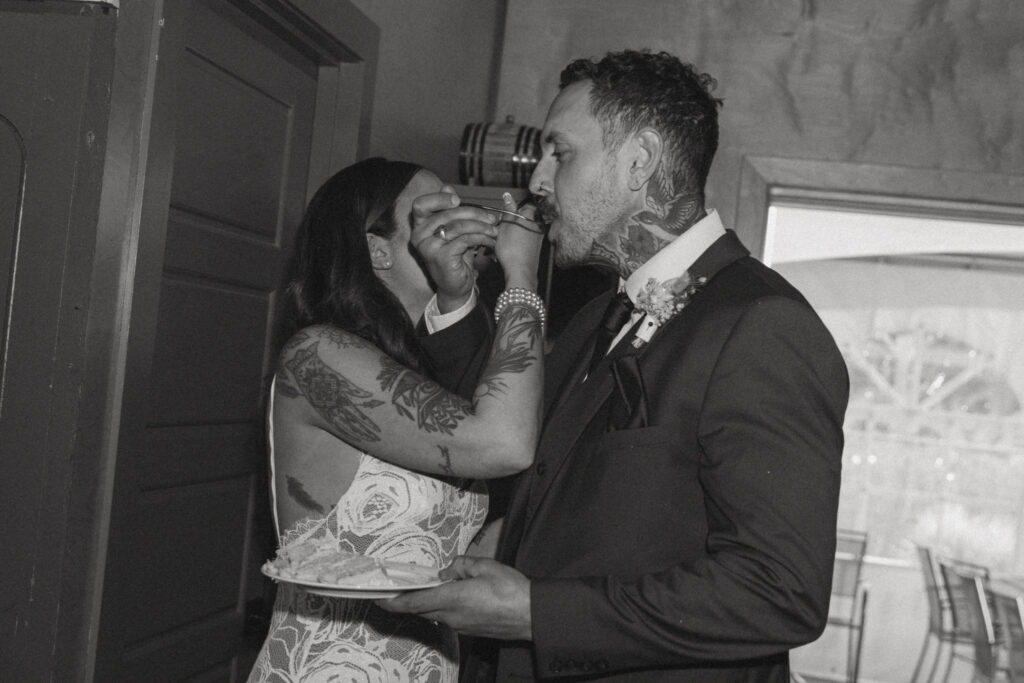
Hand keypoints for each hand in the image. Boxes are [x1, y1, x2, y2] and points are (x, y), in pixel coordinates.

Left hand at [376, 556, 531, 640]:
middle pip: (421, 609)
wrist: (531, 616)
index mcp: (453, 598)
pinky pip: (448, 617)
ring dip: (426, 602)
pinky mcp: (469, 630)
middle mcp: (452, 616)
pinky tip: (450, 596)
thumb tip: (448, 571)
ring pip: (434, 613)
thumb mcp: (486, 566)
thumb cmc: (511, 590)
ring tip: (425, 588)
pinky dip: (441, 607)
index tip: (377, 597)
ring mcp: (460, 626)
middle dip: (406, 600)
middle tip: (396, 587)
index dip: (393, 601)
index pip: (414, 602)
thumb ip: (462, 565)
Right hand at [411, 188, 499, 312]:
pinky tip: (490, 241)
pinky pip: (465, 240)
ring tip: (494, 230)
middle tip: (492, 217)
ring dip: (481, 226)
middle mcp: (418, 235)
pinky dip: (481, 238)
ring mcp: (428, 247)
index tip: (458, 200)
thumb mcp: (452, 230)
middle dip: (474, 213)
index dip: (439, 198)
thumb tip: (447, 186)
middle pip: (447, 213)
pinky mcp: (441, 257)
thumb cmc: (454, 256)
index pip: (420, 204)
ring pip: (458, 226)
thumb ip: (447, 209)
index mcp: (418, 226)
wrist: (456, 286)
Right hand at [494, 193, 543, 290]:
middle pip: (522, 217)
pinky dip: (514, 242)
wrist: (520, 271)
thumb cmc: (512, 249)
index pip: (524, 203)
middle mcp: (538, 224)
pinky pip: (523, 240)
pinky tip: (506, 250)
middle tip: (500, 230)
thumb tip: (508, 196)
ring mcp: (538, 236)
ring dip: (510, 234)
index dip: (512, 209)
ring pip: (521, 229)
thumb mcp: (505, 225)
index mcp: (532, 214)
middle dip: (510, 222)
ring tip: (501, 242)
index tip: (504, 216)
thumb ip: (508, 209)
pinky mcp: (535, 247)